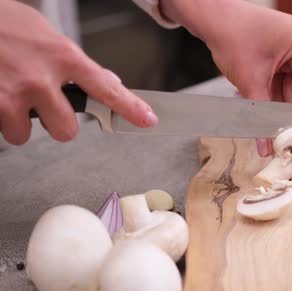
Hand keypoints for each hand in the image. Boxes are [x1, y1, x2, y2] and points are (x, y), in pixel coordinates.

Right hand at [0, 1, 156, 144]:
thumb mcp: (46, 35)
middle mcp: (42, 79)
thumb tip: (105, 79)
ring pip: (26, 135)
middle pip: (66, 131)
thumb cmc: (4, 23)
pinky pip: (2, 130)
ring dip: (19, 122)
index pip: (107, 89)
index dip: (130, 108)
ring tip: (9, 95)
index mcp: (63, 57)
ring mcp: (13, 94)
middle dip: (56, 123)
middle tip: (43, 105)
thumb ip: (73, 61)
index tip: (147, 120)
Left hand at [161, 0, 291, 155]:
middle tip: (285, 141)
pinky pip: (285, 86)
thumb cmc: (232, 34)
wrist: (212, 18)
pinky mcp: (284, 58)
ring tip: (273, 134)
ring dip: (283, 112)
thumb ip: (262, 115)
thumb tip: (268, 147)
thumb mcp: (251, 80)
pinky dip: (276, 102)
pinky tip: (268, 119)